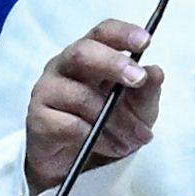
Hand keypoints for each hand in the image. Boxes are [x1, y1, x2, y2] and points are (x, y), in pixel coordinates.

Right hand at [25, 20, 161, 192]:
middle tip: (139, 79)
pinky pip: (70, 125)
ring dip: (114, 120)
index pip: (102, 33)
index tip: (146, 41)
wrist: (74, 162)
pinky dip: (96, 137)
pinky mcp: (38, 119)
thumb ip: (147, 91)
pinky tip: (109, 146)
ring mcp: (47, 91)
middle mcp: (63, 66)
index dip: (122, 33)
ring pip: (81, 97)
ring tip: (132, 140)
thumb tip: (156, 72)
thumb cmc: (106, 123)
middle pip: (83, 53)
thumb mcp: (136, 109)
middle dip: (114, 64)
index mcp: (89, 54)